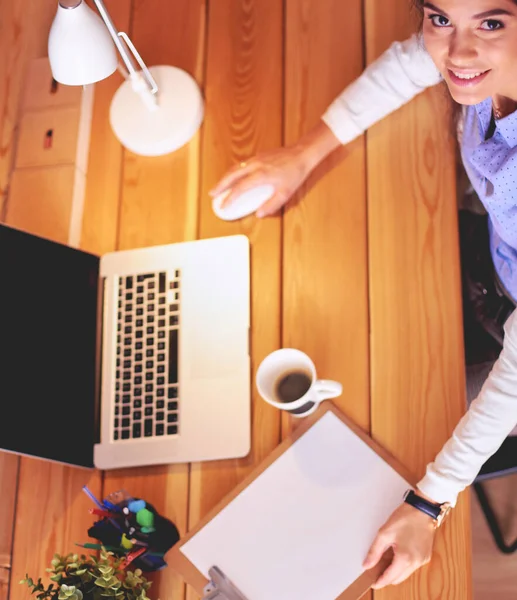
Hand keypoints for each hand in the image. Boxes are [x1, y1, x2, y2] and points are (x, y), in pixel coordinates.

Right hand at [209, 120, 340, 217]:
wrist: (302, 154)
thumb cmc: (295, 173)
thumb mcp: (286, 193)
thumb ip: (271, 205)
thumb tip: (259, 214)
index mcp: (261, 175)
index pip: (240, 188)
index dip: (229, 198)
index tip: (223, 206)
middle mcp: (255, 165)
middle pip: (231, 175)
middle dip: (220, 185)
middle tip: (212, 194)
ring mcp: (256, 159)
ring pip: (235, 167)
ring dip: (225, 177)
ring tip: (219, 186)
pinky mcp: (258, 156)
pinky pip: (241, 164)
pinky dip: (233, 171)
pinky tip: (233, 177)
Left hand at [363, 502, 436, 588]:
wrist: (422, 509)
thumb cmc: (404, 518)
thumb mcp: (384, 533)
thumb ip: (374, 551)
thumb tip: (367, 565)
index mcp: (405, 558)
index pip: (390, 577)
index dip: (380, 581)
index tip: (372, 582)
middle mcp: (416, 562)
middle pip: (399, 578)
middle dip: (387, 576)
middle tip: (376, 569)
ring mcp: (422, 560)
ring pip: (406, 573)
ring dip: (396, 570)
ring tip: (385, 559)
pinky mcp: (426, 556)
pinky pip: (413, 566)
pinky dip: (404, 565)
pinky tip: (397, 555)